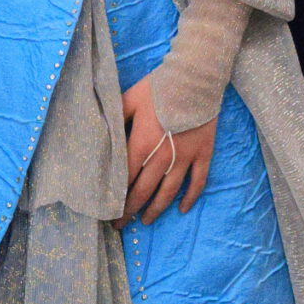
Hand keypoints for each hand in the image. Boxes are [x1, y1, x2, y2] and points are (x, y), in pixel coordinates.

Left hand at [118, 76, 215, 227]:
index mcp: (141, 144)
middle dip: (130, 210)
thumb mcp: (129, 99)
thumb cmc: (159, 86)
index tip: (108, 210)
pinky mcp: (203, 153)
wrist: (195, 78)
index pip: (125, 178)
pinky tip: (182, 209)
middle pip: (144, 190)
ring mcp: (185, 157)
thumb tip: (101, 133)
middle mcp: (162, 156)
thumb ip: (115, 117)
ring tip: (146, 221)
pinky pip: (198, 182)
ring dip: (156, 209)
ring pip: (168, 191)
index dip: (116, 197)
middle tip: (120, 225)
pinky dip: (190, 197)